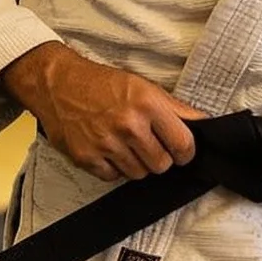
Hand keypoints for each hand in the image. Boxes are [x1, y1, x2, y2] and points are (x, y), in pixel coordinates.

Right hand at [0, 42, 203, 183]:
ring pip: (139, 174)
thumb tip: (203, 124)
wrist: (58, 83)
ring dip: (136, 163)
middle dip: (159, 158)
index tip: (180, 151)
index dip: (185, 152)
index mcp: (147, 104)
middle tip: (148, 144)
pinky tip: (108, 149)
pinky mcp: (87, 157)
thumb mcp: (144, 87)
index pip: (183, 145)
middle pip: (161, 165)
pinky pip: (114, 177)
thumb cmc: (102, 83)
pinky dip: (114, 168)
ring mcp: (106, 143)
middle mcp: (128, 125)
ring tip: (125, 144)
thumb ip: (175, 109)